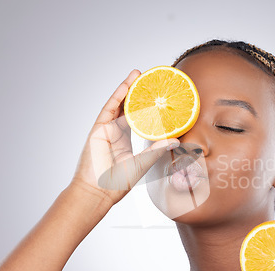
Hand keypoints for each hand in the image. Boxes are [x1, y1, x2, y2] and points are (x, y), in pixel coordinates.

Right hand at [70, 69, 179, 205]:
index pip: (138, 118)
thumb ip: (157, 150)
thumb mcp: (143, 163)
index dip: (147, 107)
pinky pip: (109, 109)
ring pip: (119, 104)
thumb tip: (176, 140)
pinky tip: (126, 85)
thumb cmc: (117, 183)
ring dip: (128, 88)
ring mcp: (106, 129)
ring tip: (138, 74)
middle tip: (150, 79)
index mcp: (125, 140)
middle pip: (128, 107)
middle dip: (138, 93)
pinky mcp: (98, 129)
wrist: (98, 192)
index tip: (159, 96)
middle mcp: (116, 132)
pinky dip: (117, 96)